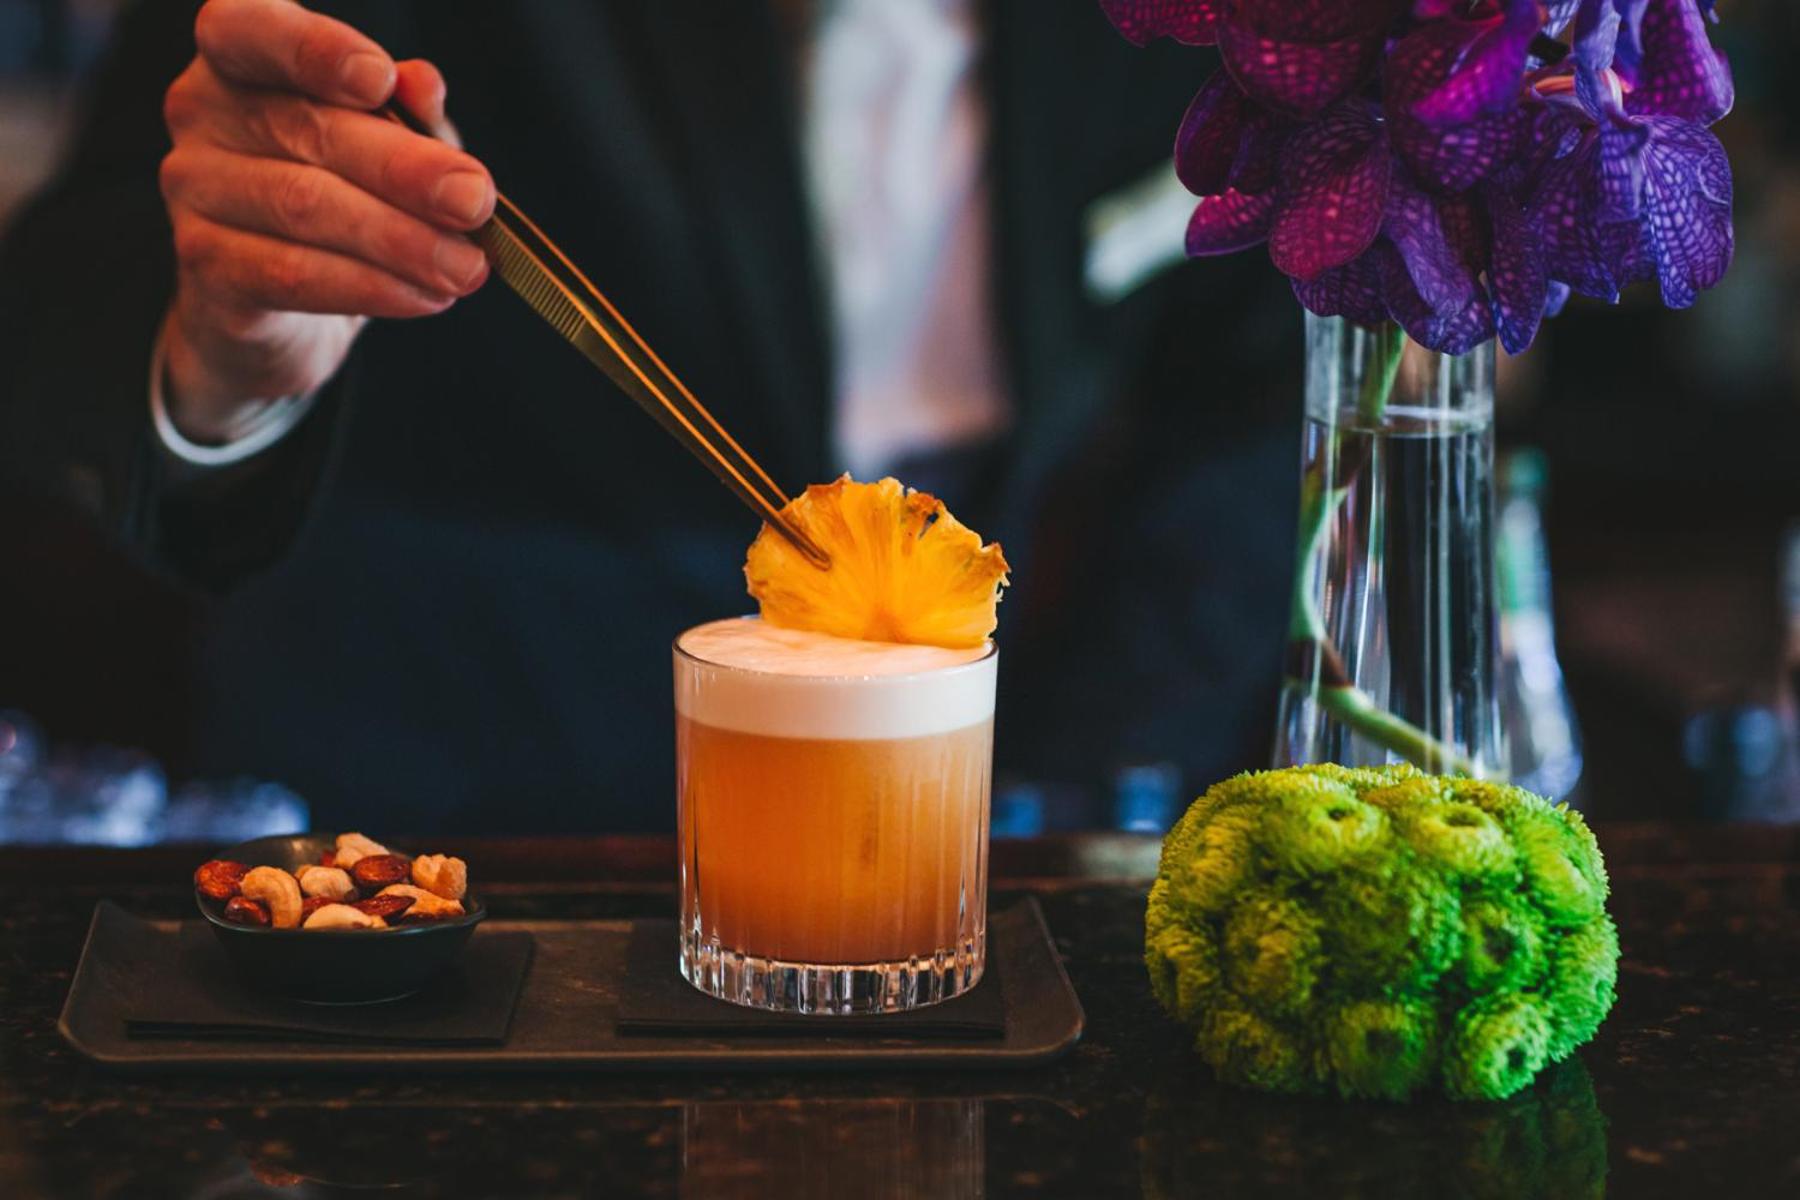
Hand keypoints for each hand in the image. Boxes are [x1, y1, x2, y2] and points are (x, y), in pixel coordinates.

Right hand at [158, 0, 494, 440]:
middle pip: (309, 130)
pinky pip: (295, 275)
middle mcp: (203, 111)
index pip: (255, 31)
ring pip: (305, 207)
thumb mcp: (386, 140)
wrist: (279, 299)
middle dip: (406, 170)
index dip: (317, 51)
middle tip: (474, 202)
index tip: (381, 80)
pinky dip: (372, 287)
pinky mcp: (207, 265)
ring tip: (465, 267)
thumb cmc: (340, 188)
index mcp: (240, 53)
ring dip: (401, 240)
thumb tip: (421, 84)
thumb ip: (405, 112)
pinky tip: (425, 297)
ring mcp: (194, 189)